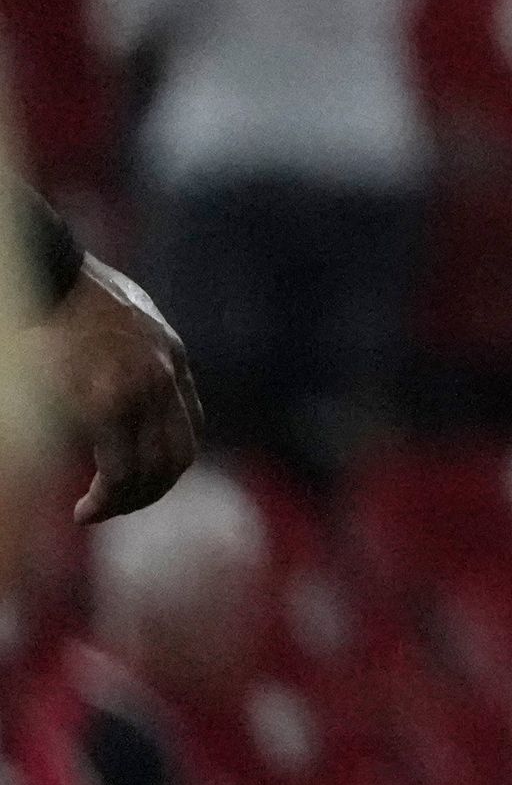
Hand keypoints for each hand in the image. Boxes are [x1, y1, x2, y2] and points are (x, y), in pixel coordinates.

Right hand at [41, 260, 201, 522]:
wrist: (50, 273)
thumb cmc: (71, 298)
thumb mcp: (122, 324)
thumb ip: (131, 357)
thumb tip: (117, 394)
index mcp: (170, 359)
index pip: (188, 429)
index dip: (166, 466)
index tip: (137, 483)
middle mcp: (163, 376)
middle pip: (178, 457)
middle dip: (150, 492)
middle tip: (115, 507)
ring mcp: (138, 389)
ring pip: (151, 470)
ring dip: (126, 502)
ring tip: (94, 512)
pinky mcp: (106, 402)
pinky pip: (119, 468)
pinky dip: (106, 497)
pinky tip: (84, 508)